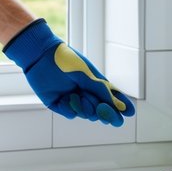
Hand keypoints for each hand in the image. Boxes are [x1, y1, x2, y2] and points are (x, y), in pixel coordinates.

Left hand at [3, 19, 135, 125]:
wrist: (42, 56)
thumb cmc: (67, 61)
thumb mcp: (88, 75)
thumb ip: (102, 91)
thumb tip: (121, 106)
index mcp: (95, 84)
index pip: (112, 98)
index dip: (121, 106)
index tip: (130, 113)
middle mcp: (85, 93)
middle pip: (101, 110)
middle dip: (104, 112)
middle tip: (103, 109)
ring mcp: (73, 99)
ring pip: (86, 113)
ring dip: (85, 108)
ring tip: (77, 97)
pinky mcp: (59, 104)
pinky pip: (70, 114)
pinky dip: (71, 108)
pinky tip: (66, 98)